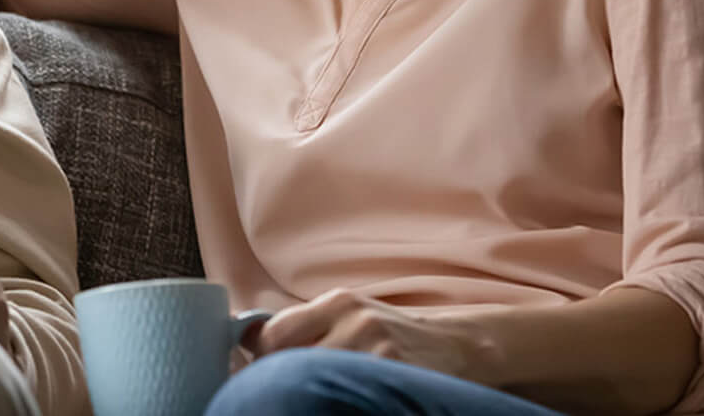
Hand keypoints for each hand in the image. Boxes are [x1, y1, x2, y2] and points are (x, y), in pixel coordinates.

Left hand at [249, 289, 485, 381]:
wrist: (455, 345)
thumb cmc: (390, 332)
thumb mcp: (349, 315)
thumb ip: (306, 326)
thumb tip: (248, 342)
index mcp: (339, 302)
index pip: (274, 333)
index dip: (258, 357)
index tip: (255, 371)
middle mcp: (358, 323)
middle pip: (291, 360)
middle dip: (279, 379)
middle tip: (276, 391)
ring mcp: (381, 354)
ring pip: (318, 382)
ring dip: (308, 393)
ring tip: (312, 395)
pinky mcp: (399, 378)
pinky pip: (352, 398)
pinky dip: (340, 401)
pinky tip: (341, 401)